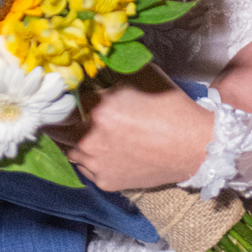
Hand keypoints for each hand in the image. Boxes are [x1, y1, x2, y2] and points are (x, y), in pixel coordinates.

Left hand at [64, 67, 211, 192]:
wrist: (194, 146)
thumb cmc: (169, 107)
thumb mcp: (139, 77)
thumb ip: (108, 74)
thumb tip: (88, 69)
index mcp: (95, 110)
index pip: (61, 101)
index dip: (60, 95)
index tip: (61, 93)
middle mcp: (89, 140)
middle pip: (57, 129)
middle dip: (60, 119)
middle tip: (68, 112)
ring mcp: (96, 165)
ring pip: (69, 150)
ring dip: (74, 140)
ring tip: (90, 131)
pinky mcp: (106, 182)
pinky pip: (86, 168)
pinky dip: (90, 158)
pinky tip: (106, 149)